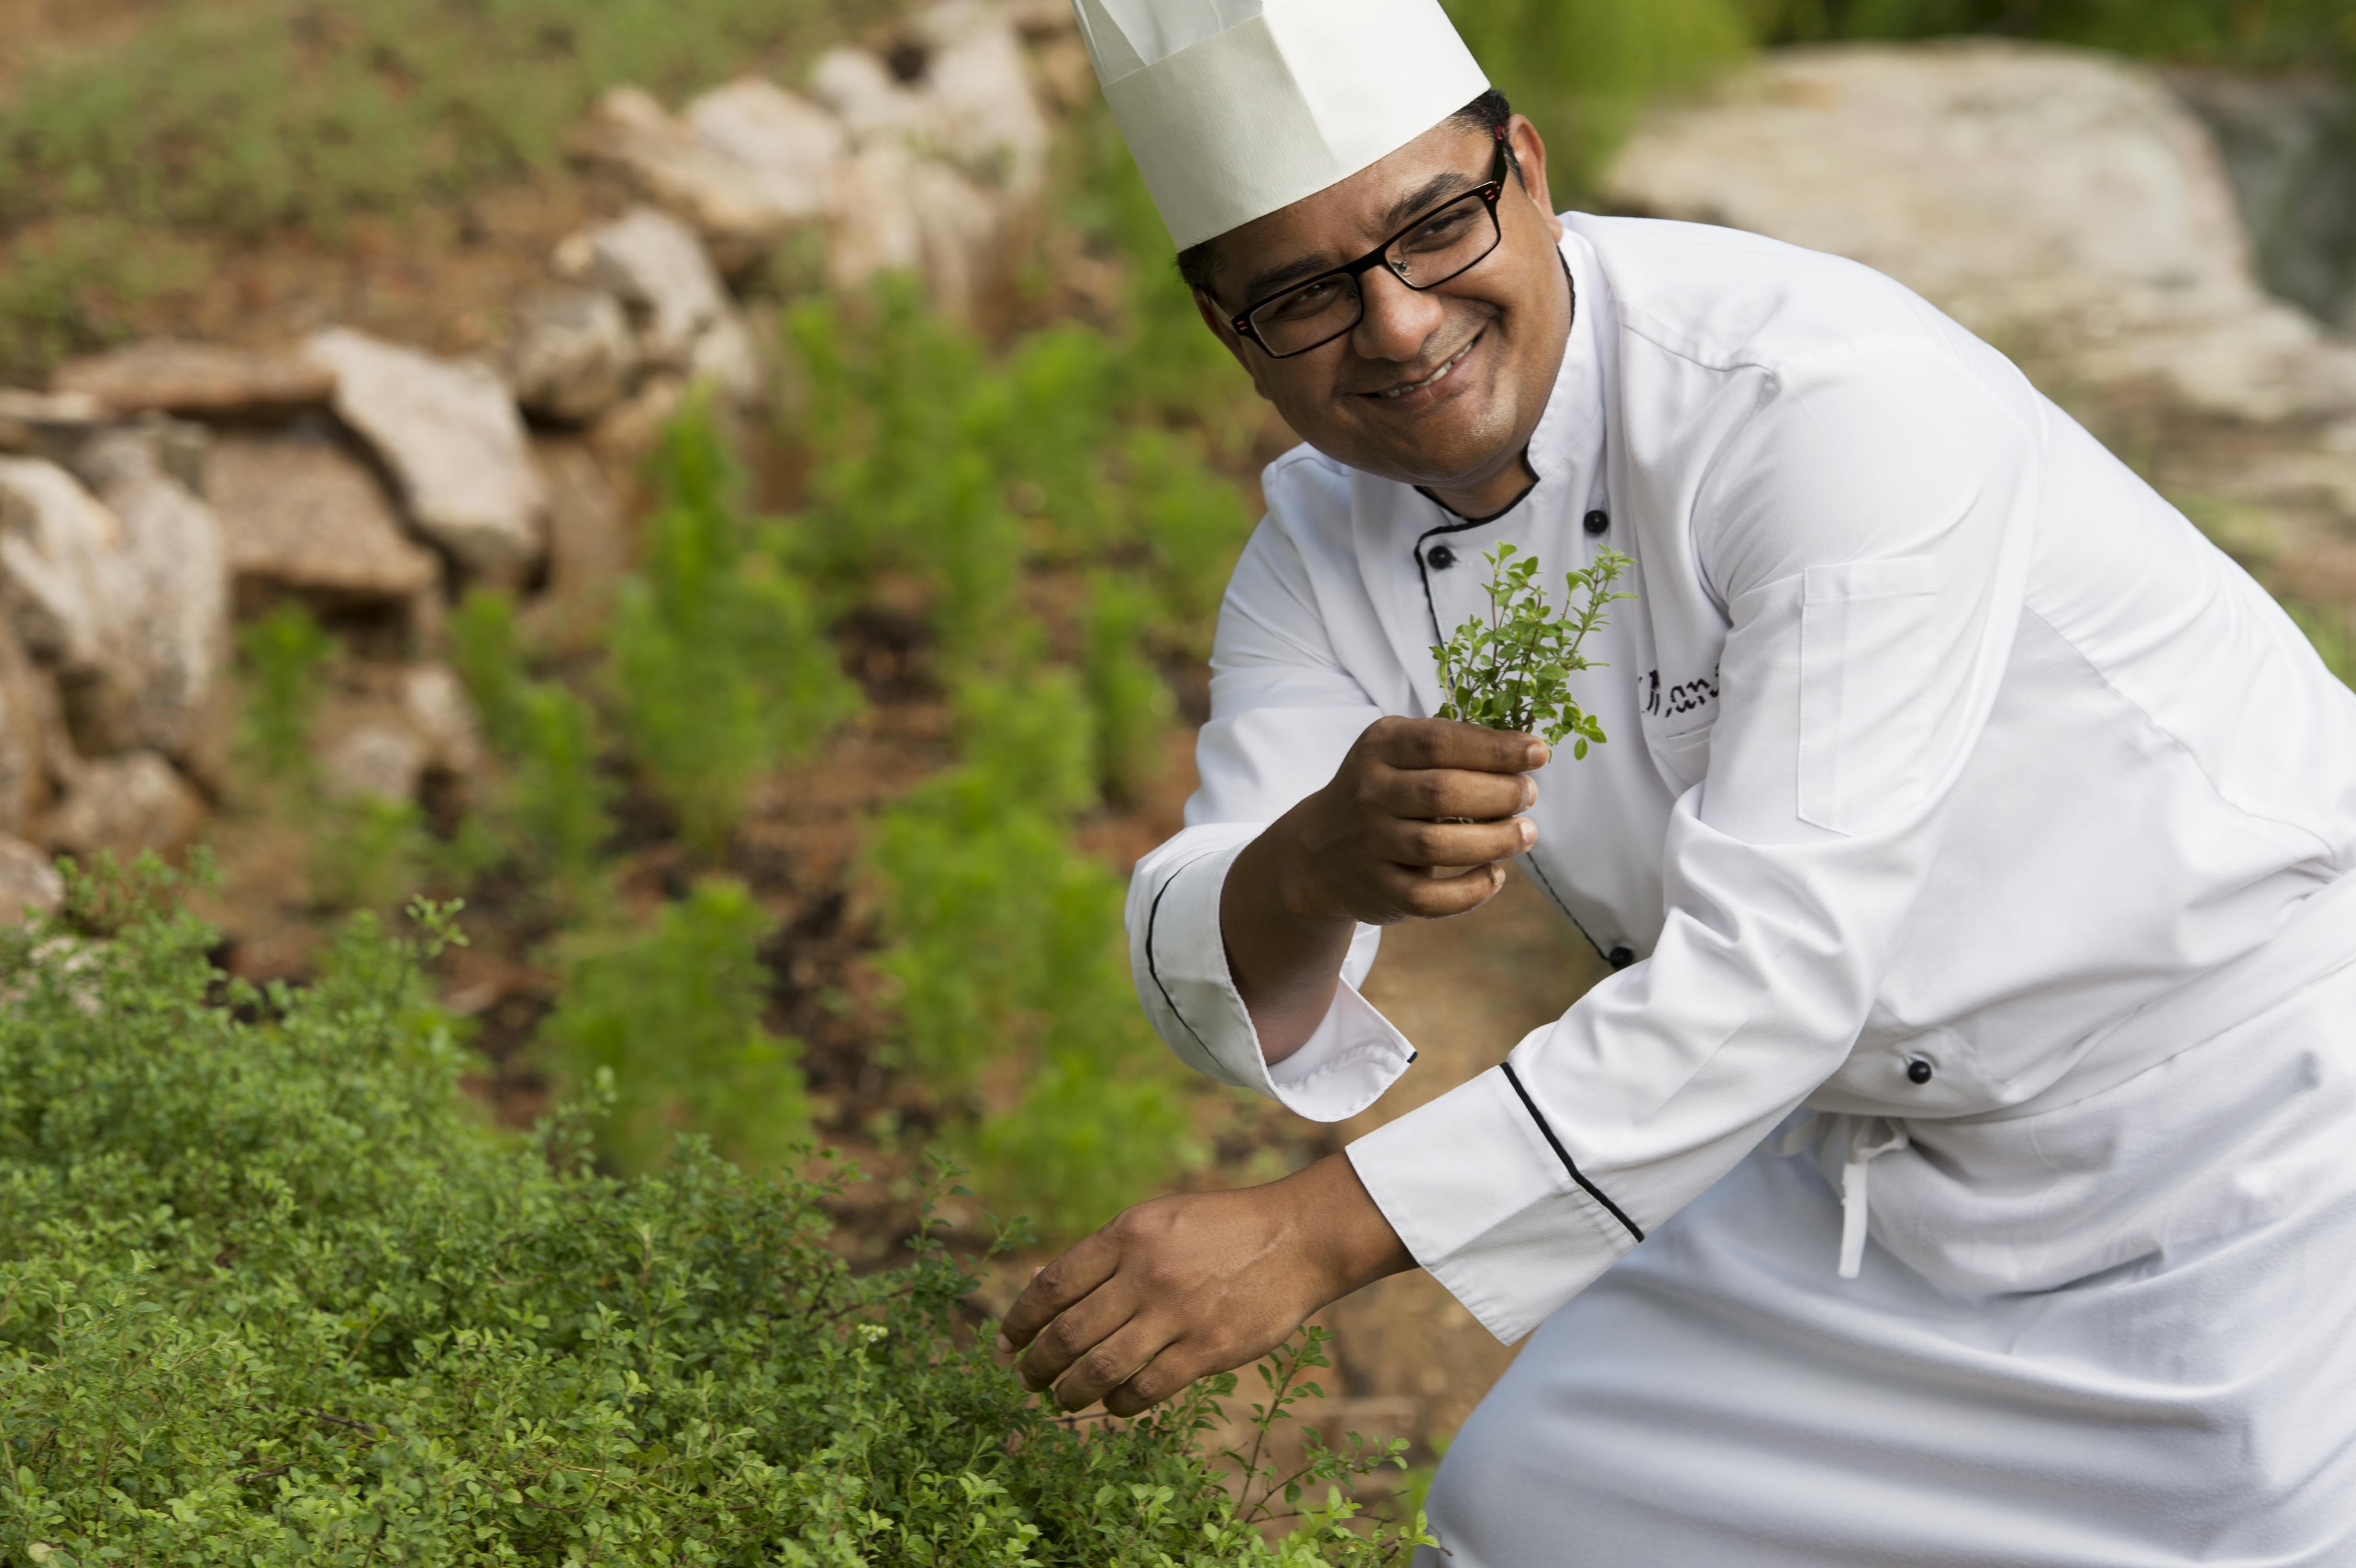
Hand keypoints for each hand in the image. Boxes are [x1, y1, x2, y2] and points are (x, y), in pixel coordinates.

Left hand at [995, 1154, 1413, 1416]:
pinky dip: (1118, 1404)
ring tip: (1061, 1401)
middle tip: (1027, 1380)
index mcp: (1127, 1234)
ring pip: (1099, 1368)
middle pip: (1067, 1334)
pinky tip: (1112, 1405)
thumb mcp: (1156, 1220)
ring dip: (1070, 1393)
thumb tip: (1040, 1289)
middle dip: (1037, 1366)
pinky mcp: (1208, 1349)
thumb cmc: (1218, 1229)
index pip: (1051, 1286)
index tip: (1005, 1344)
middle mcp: (1145, 1273)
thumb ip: (1103, 1254)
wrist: (1296, 1237)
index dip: (1019, 1321)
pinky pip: (1145, 1390)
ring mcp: (1176, 1313)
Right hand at [1259, 716, 1546, 928]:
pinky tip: (1494, 875)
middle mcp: (1368, 793)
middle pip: (1443, 792)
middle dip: (1500, 793)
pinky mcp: (1378, 890)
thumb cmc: (1380, 792)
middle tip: (1529, 795)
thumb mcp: (1397, 753)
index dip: (1495, 748)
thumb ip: (1449, 746)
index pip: (1439, 742)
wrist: (1315, 852)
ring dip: (1495, 840)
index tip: (1538, 753)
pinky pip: (1430, 897)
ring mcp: (1369, 844)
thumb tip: (1524, 753)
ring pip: (1438, 845)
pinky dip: (1471, 890)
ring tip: (1525, 834)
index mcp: (1379, 748)